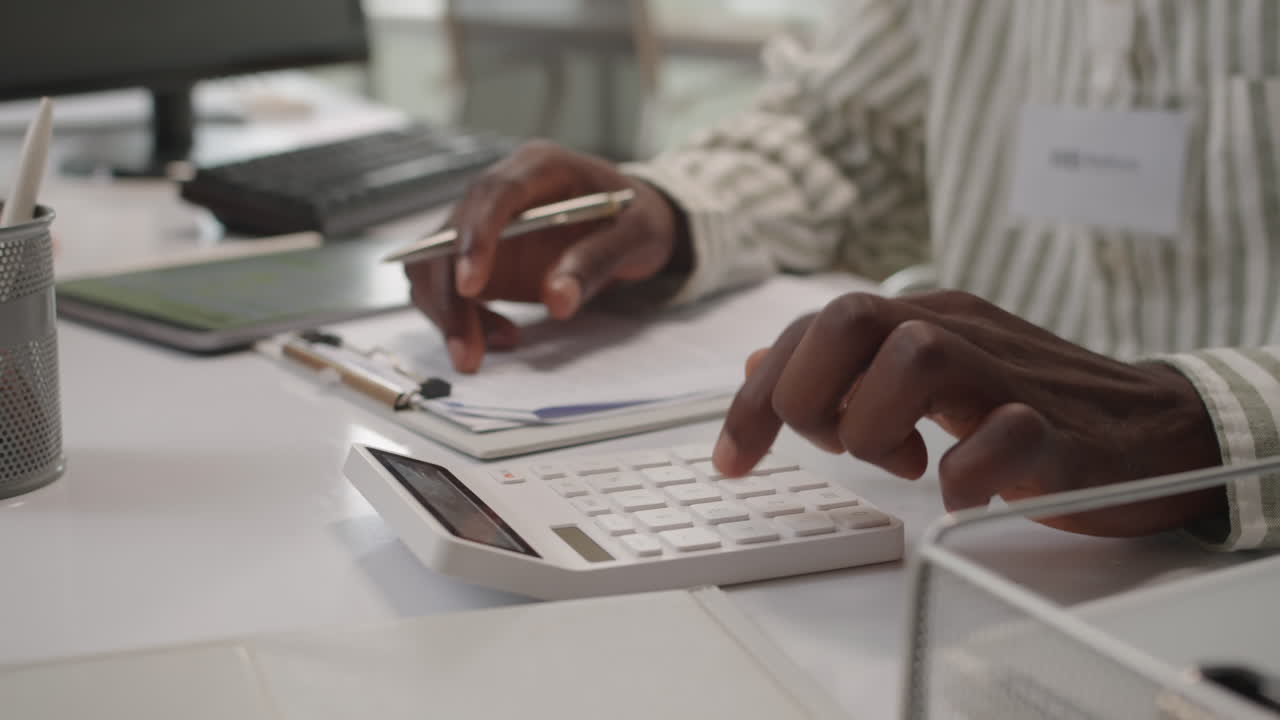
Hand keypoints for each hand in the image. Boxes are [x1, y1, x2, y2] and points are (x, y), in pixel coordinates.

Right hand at [406, 140, 684, 372]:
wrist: (631, 223)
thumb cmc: (637, 218)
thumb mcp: (638, 236)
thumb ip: (598, 261)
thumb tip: (557, 300)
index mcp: (540, 167)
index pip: (493, 194)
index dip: (476, 238)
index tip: (471, 286)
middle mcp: (502, 190)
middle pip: (450, 236)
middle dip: (451, 298)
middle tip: (467, 352)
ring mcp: (484, 224)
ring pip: (435, 265)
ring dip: (448, 313)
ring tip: (488, 351)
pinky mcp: (479, 256)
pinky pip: (447, 287)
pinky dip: (460, 318)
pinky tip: (498, 337)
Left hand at [713, 290, 1226, 536]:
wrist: (1152, 426)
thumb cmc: (1028, 404)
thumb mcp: (923, 374)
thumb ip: (844, 364)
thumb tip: (758, 361)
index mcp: (922, 318)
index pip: (813, 329)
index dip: (756, 396)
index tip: (734, 460)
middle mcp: (958, 333)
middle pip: (852, 316)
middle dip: (811, 393)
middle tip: (836, 444)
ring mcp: (1009, 377)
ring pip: (917, 356)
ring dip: (878, 424)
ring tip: (900, 463)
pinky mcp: (1058, 430)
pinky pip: (1006, 435)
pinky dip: (966, 474)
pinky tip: (958, 493)